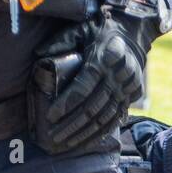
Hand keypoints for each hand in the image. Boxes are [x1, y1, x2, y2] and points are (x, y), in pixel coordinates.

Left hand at [34, 10, 155, 151]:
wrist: (132, 31)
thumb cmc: (99, 30)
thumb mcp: (80, 29)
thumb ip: (61, 41)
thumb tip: (38, 54)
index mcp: (104, 58)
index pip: (82, 88)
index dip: (66, 104)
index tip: (51, 116)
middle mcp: (118, 76)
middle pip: (92, 108)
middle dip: (71, 125)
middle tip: (54, 137)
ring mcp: (128, 88)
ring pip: (105, 118)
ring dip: (84, 134)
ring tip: (66, 143)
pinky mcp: (133, 96)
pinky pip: (116, 119)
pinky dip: (101, 133)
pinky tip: (86, 141)